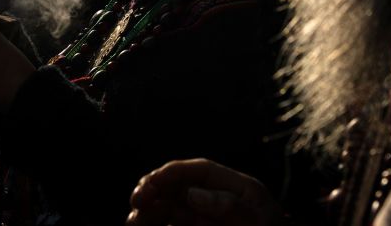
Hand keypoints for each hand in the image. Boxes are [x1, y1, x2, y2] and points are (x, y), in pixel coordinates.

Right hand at [128, 159, 284, 225]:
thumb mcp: (257, 217)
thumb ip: (227, 204)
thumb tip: (192, 194)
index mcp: (232, 186)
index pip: (196, 170)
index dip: (171, 173)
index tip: (151, 183)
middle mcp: (214, 199)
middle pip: (177, 187)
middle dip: (153, 189)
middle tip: (137, 201)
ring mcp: (203, 218)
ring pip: (167, 208)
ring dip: (147, 211)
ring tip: (133, 221)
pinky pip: (170, 225)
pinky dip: (153, 224)